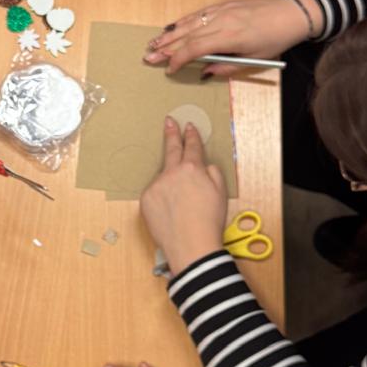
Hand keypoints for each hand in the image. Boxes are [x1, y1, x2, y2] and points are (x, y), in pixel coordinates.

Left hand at [140, 119, 227, 276]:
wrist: (191, 245)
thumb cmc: (210, 221)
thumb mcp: (221, 193)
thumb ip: (212, 173)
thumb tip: (204, 166)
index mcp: (192, 168)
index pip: (192, 147)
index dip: (191, 135)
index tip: (188, 126)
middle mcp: (172, 173)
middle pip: (172, 150)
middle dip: (171, 134)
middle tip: (169, 122)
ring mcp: (156, 185)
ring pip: (164, 179)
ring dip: (170, 185)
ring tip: (182, 205)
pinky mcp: (145, 199)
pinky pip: (155, 194)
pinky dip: (162, 199)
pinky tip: (171, 213)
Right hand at [144, 0, 315, 74]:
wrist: (290, 14)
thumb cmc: (275, 39)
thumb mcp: (253, 60)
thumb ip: (226, 67)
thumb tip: (204, 73)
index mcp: (229, 37)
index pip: (195, 49)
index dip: (178, 60)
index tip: (169, 69)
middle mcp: (221, 21)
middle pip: (187, 36)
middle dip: (166, 48)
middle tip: (148, 56)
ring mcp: (221, 11)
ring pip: (189, 23)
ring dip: (170, 34)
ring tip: (153, 43)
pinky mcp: (223, 5)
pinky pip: (198, 14)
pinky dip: (183, 22)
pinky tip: (172, 28)